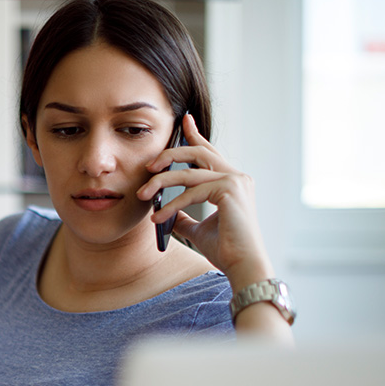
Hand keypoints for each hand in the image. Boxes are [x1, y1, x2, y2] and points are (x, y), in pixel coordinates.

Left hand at [139, 113, 273, 286]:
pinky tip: (158, 218)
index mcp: (232, 181)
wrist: (242, 265)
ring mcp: (235, 181)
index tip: (184, 120)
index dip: (195, 134)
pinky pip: (192, 191)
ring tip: (142, 195)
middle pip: (197, 152)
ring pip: (189, 172)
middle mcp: (237, 176)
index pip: (209, 152)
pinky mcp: (230, 191)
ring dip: (161, 182)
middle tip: (148, 166)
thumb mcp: (198, 230)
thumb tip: (166, 213)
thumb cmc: (226, 249)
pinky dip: (172, 204)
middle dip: (169, 155)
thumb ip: (185, 218)